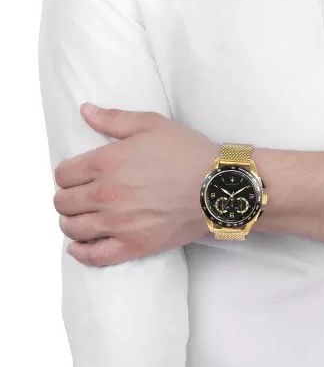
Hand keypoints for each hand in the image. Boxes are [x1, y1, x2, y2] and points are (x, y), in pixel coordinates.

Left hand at [53, 103, 218, 266]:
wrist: (218, 187)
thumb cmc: (189, 154)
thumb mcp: (152, 125)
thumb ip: (114, 119)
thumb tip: (85, 111)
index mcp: (106, 162)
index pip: (63, 174)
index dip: (66, 175)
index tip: (77, 177)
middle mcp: (106, 193)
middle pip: (63, 202)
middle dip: (67, 198)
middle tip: (80, 197)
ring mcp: (118, 223)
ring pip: (72, 228)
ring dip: (70, 223)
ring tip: (81, 219)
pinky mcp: (133, 245)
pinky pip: (94, 256)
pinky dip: (81, 252)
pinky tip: (79, 246)